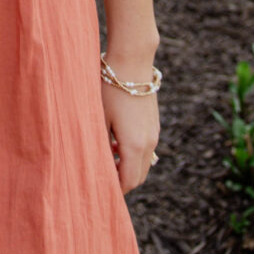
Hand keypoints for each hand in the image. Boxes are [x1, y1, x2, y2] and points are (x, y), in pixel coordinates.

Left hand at [104, 61, 160, 195]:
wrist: (132, 64)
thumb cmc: (110, 91)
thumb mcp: (100, 119)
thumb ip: (102, 146)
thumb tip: (100, 165)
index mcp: (134, 146)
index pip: (128, 181)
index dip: (116, 189)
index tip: (100, 189)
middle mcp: (149, 144)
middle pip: (138, 176)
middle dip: (123, 181)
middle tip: (103, 178)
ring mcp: (154, 134)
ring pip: (144, 164)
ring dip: (129, 167)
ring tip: (107, 158)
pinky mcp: (154, 125)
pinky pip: (146, 149)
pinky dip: (134, 155)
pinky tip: (117, 143)